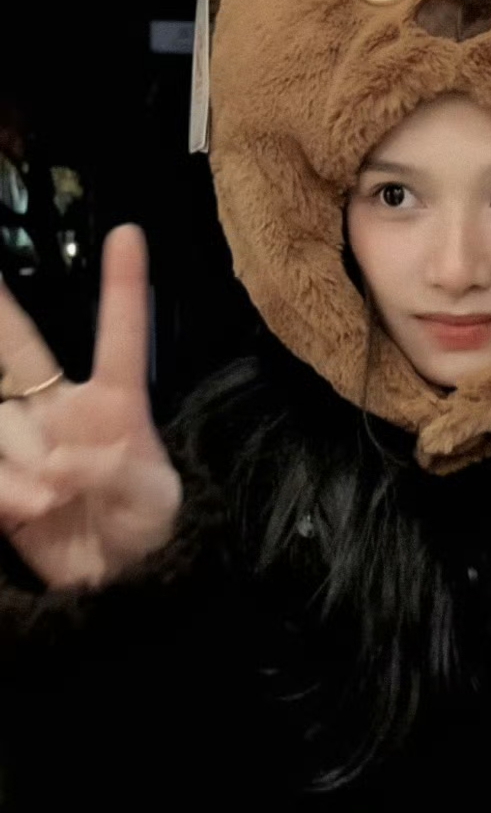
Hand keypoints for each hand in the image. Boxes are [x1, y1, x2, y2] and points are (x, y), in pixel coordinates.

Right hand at [0, 224, 181, 588]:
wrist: (117, 581)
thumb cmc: (151, 528)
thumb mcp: (152, 500)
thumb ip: (111, 473)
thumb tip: (58, 464)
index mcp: (118, 404)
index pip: (120, 336)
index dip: (122, 286)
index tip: (129, 233)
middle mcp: (64, 412)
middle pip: (20, 351)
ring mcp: (25, 443)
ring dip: (16, 467)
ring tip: (51, 503)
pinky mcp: (1, 479)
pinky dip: (4, 493)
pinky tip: (30, 513)